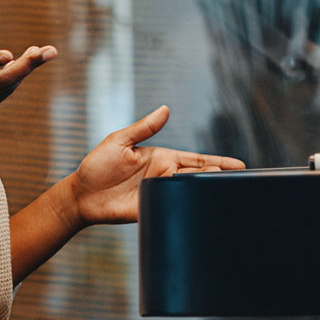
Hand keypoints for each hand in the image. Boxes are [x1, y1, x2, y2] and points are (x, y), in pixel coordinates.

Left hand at [63, 106, 246, 224]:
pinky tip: (203, 209)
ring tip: (223, 189)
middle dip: (217, 177)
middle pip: (198, 176)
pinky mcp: (152, 210)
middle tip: (235, 177)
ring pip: (190, 193)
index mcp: (161, 159)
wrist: (80, 194)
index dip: (218, 162)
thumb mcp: (119, 141)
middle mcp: (165, 177)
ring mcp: (160, 194)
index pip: (196, 160)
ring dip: (205, 192)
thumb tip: (165, 109)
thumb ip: (144, 128)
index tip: (239, 166)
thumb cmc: (97, 166)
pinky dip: (189, 209)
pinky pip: (174, 209)